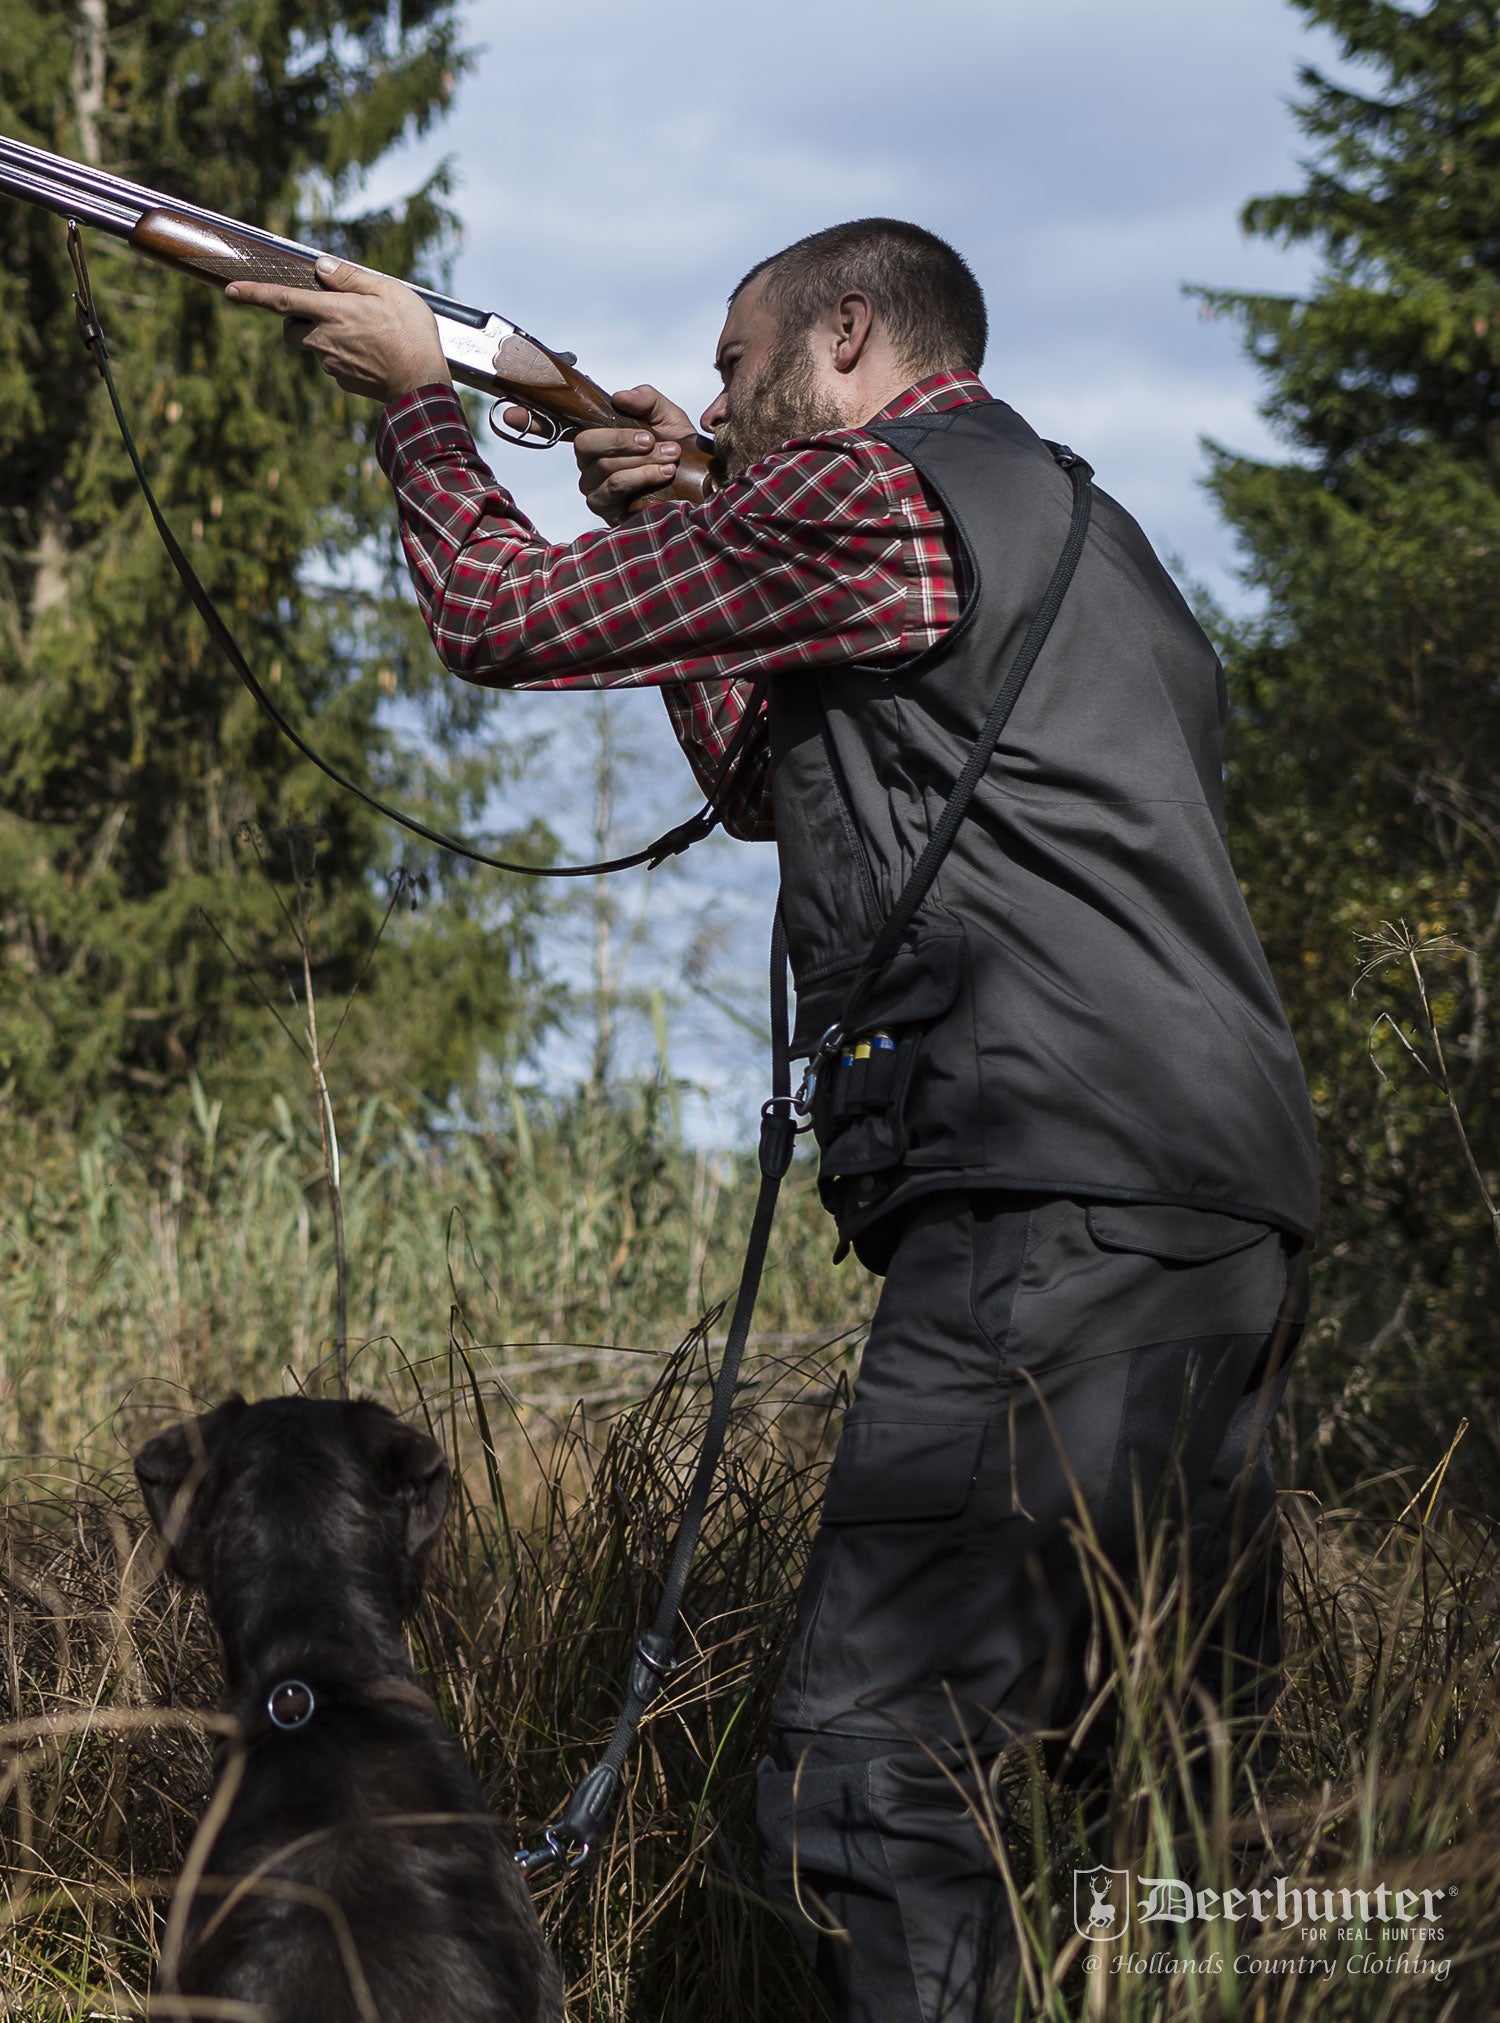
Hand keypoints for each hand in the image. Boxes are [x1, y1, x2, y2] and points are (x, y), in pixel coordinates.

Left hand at [224, 256, 450, 404]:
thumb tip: (322, 267)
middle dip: (295, 321)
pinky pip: (335, 365)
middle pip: (290, 330)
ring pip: (314, 348)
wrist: (422, 385)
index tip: (230, 290)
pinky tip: (372, 355)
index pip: (282, 300)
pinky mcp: (344, 382)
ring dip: (327, 338)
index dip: (253, 294)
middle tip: (324, 313)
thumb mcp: (389, 291)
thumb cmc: (411, 333)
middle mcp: (325, 339)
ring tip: (364, 335)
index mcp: (332, 312)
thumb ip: (351, 278)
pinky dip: (346, 357)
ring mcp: (332, 365)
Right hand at [501, 383, 694, 524]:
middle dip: (619, 439)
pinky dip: (640, 477)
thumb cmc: (679, 450)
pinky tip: (663, 473)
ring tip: (669, 457)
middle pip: (584, 444)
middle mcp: (588, 461)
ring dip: (639, 460)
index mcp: (596, 435)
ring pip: (602, 466)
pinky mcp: (604, 509)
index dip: (530, 418)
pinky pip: (613, 488)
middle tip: (651, 440)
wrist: (701, 486)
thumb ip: (646, 400)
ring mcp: (593, 486)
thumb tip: (620, 396)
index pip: (555, 425)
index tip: (510, 411)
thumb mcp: (667, 417)